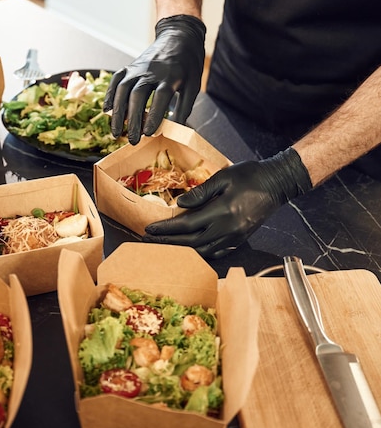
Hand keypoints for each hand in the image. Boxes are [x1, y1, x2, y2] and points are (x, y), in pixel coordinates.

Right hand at [103, 15, 204, 143]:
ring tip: (116, 132)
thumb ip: (184, 107)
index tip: (149, 133)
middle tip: (133, 140)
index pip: (160, 97)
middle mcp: (151, 71)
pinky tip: (107, 111)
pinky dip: (109, 95)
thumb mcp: (193, 85)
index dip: (153, 116)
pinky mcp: (129, 67)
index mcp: (171, 75)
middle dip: (133, 120)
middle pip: (138, 95)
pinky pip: (116, 81)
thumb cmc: (188, 65)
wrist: (178, 36)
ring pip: (123, 90)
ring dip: (118, 113)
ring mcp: (137, 68)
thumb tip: (176, 130)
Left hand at [143, 148, 311, 258]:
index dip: (166, 229)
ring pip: (204, 251)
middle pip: (192, 242)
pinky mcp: (241, 238)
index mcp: (222, 212)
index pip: (187, 225)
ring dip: (183, 249)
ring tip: (166, 244)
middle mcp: (228, 229)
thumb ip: (201, 192)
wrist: (277, 183)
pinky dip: (201, 252)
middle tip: (150, 240)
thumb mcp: (223, 177)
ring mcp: (235, 236)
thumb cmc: (250, 175)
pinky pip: (217, 251)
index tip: (149, 229)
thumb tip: (180, 204)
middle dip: (169, 242)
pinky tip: (192, 247)